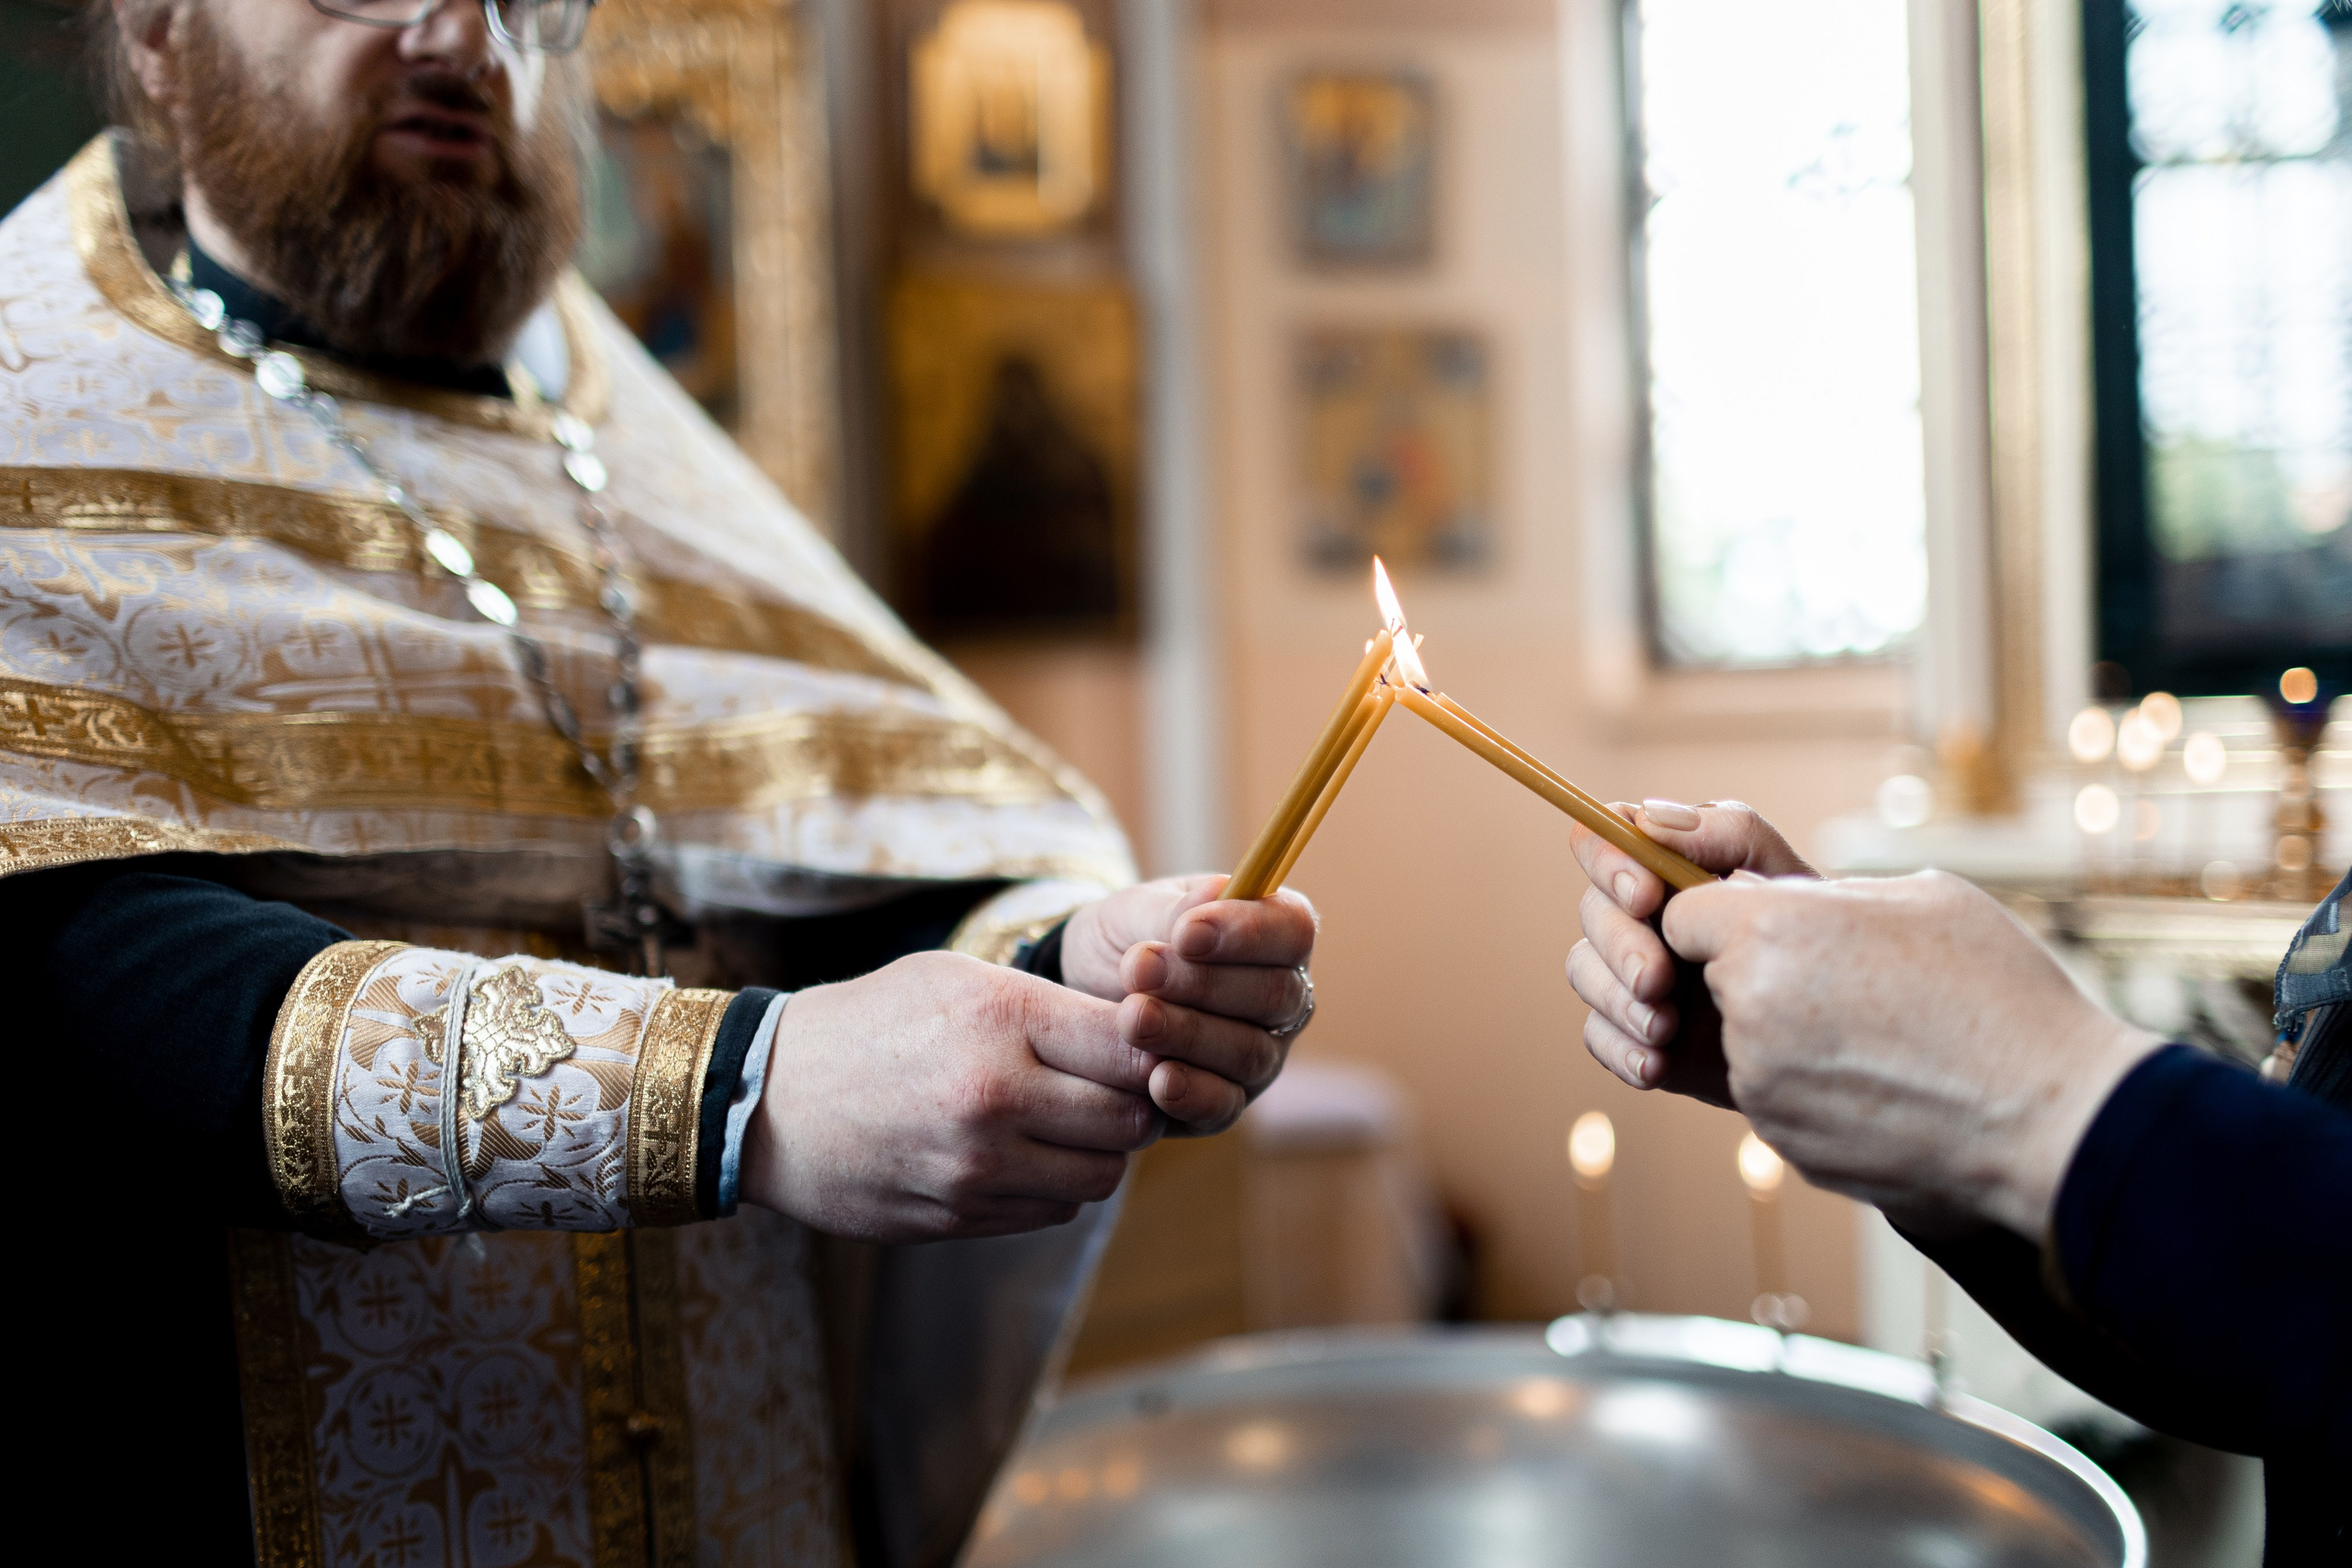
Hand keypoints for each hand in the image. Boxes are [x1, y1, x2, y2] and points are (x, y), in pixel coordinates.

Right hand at [739, 951, 1162, 1241]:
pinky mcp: (956, 1218)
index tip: (1145, 1046)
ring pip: (1100, 1178)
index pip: (1133, 1048)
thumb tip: (1144, 1039)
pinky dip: (1053, 1186)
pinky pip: (1050, 1211)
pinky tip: (1023, 1154)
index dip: (1154, 1049)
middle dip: (1137, 1107)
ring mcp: (974, 1167)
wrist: (768, 1098)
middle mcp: (994, 1098)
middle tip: (1117, 1090)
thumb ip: (1052, 1008)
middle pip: (1131, 1121)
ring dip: (1099, 1153)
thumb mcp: (959, 981)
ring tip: (1069, 1123)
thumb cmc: (876, 1023)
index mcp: (1001, 1020)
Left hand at [1061, 875, 1318, 1134]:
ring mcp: (1262, 1054)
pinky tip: (1157, 1080)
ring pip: (1250, 1052)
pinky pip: (1223, 1106)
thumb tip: (1210, 901)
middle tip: (1140, 970)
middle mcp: (1282, 998)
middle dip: (1204, 984)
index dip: (1247, 932)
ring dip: (1189, 1035)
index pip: (1293, 929)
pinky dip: (1191, 1094)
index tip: (1185, 932)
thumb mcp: (1137, 910)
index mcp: (1276, 934)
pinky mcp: (1226, 1102)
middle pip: (1275, 994)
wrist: (1086, 989)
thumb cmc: (1129, 937)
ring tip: (1132, 1018)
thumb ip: (1171, 910)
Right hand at [1566, 799, 1812, 1101]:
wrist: (1833, 1032)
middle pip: (1591, 910)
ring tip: (1664, 1028)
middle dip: (1618, 944)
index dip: (1608, 860)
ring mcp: (1633, 975)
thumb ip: (1730, 834)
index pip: (1605, 838)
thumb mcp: (1788, 878)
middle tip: (1657, 979)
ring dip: (1616, 999)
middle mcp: (1640, 916)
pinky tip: (1656, 1065)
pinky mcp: (1635, 1031)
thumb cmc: (1816, 939)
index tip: (1645, 897)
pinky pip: (1596, 1035)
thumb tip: (1653, 819)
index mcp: (1667, 866)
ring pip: (1582, 970)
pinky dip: (1619, 1050)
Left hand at [1663, 870, 2161, 1235]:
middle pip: (1716, 979)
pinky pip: (1777, 1096)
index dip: (1720, 917)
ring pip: (1745, 1041)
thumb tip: (1756, 893)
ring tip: (1883, 1036)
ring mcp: (1760, 1084)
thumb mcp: (1920, 898)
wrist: (2053, 1119)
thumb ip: (1821, 894)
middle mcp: (1749, 1009)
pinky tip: (1886, 1083)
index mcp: (1771, 931)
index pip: (1683, 914)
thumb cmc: (2000, 994)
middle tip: (1845, 981)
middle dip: (1760, 974)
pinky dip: (1813, 1087)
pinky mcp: (1783, 1141)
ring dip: (1789, 1033)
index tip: (1764, 924)